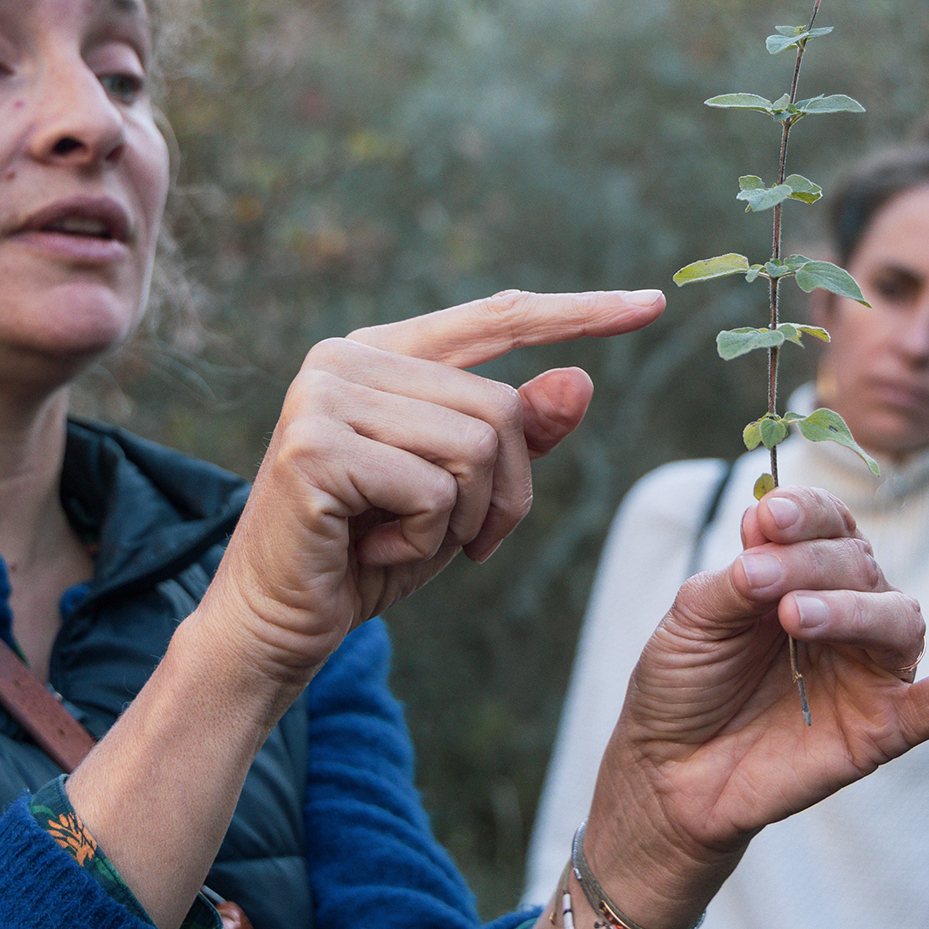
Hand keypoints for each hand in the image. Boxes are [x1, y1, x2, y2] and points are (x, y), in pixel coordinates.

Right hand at [200, 288, 665, 691]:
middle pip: (501, 408)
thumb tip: (579, 382)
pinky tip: (372, 549)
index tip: (653, 304)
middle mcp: (346, 358)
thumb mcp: (461, 496)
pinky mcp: (316, 446)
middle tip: (458, 542)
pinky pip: (437, 491)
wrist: (275, 625)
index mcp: (379, 354)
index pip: (494, 319)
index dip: (576, 313)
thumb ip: (518, 437)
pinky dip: (427, 540)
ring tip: (407, 541)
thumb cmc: (366, 554)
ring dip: (466, 521)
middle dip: (505, 493)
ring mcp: (326, 395)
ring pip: (476, 447)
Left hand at [584, 485, 928, 928]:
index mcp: (798, 574)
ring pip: (897, 618)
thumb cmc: (683, 683)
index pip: (826, 524)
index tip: (768, 517)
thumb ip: (735, 579)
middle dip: (807, 563)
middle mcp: (844, 612)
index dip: (804, 512)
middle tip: (757, 582)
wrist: (669, 768)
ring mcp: (866, 669)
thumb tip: (768, 533)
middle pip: (858, 564)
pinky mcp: (883, 727)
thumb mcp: (694, 618)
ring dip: (852, 608)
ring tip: (793, 615)